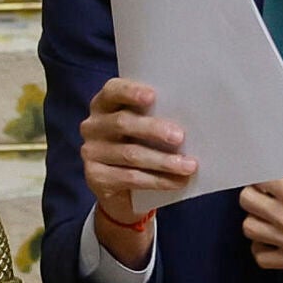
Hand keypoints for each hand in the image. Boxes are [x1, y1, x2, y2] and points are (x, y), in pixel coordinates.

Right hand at [80, 79, 195, 263]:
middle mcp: (93, 125)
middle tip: (179, 136)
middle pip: (123, 123)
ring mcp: (91, 152)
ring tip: (188, 165)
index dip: (131, 92)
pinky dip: (158, 180)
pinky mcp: (96, 177)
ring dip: (163, 161)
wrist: (122, 191)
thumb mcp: (143, 128)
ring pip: (130, 154)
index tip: (152, 96)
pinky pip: (130, 178)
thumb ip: (156, 116)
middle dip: (154, 129)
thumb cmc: (139, 145)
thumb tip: (192, 118)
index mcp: (104, 104)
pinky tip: (177, 181)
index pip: (113, 91)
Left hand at [241, 171, 282, 277]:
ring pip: (249, 228)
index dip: (260, 177)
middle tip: (264, 196)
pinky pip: (261, 257)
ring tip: (268, 218)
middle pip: (247, 202)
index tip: (264, 180)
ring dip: (256, 220)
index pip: (257, 179)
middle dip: (254, 196)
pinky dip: (262, 248)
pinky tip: (271, 241)